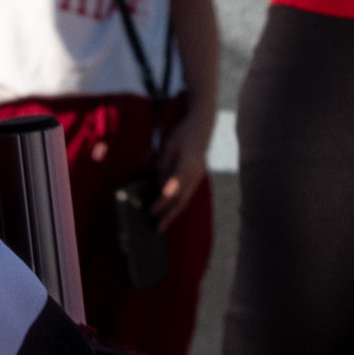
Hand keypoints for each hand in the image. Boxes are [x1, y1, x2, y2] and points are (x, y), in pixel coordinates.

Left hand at [155, 100, 213, 221]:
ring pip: (186, 198)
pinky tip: (171, 208)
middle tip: (158, 229)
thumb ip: (163, 165)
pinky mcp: (197, 175)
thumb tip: (158, 183)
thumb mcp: (169, 146)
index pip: (172, 190)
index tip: (151, 211)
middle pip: (181, 200)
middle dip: (169, 216)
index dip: (161, 202)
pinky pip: (187, 193)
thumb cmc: (183, 133)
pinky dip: (178, 202)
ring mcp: (198, 175)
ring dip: (174, 212)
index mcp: (186, 167)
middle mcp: (194, 175)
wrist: (202, 125)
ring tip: (164, 223)